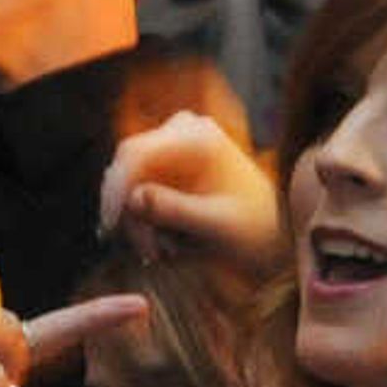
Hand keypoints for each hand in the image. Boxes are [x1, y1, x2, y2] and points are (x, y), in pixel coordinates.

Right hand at [99, 110, 282, 273]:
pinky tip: (163, 243)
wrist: (274, 234)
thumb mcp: (218, 225)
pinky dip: (143, 221)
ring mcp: (171, 147)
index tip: (112, 225)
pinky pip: (135, 192)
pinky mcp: (165, 167)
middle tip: (148, 253)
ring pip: (127, 184)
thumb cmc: (255, 230)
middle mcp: (181, 132)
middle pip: (127, 167)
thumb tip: (133, 197)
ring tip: (162, 254)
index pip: (137, 153)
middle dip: (129, 212)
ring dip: (137, 222)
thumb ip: (176, 210)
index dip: (117, 189)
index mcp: (198, 137)